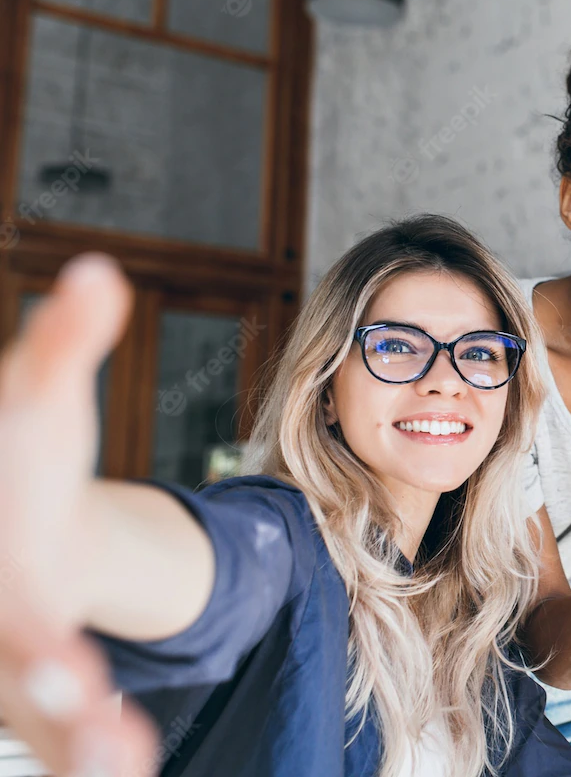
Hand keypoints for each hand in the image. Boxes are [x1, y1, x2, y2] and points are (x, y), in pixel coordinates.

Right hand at [0, 254, 158, 775]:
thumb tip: (97, 272)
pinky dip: (90, 749)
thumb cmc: (15, 465)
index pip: (17, 607)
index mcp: (5, 560)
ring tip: (122, 760)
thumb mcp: (34, 405)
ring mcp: (9, 662)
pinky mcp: (37, 684)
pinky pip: (64, 728)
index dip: (36, 644)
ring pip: (37, 717)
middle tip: (87, 715)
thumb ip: (63, 347)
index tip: (65, 669)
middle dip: (47, 696)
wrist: (6, 517)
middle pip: (13, 671)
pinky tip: (129, 762)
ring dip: (77, 742)